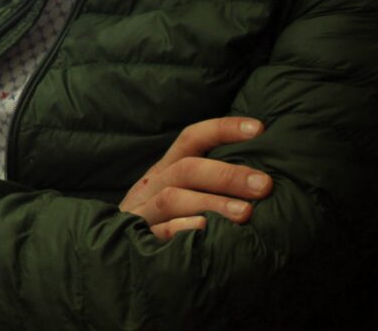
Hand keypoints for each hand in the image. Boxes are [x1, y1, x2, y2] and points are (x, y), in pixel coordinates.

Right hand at [119, 116, 271, 239]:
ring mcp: (144, 210)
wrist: (112, 248)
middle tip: (264, 185)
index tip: (259, 129)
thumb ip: (207, 182)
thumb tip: (261, 177)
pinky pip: (160, 231)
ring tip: (245, 213)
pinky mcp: (139, 237)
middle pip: (187, 169)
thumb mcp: (176, 192)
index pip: (192, 139)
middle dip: (227, 175)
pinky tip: (206, 231)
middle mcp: (154, 184)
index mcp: (166, 169)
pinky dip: (183, 229)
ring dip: (212, 203)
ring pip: (173, 198)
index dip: (223, 129)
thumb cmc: (161, 219)